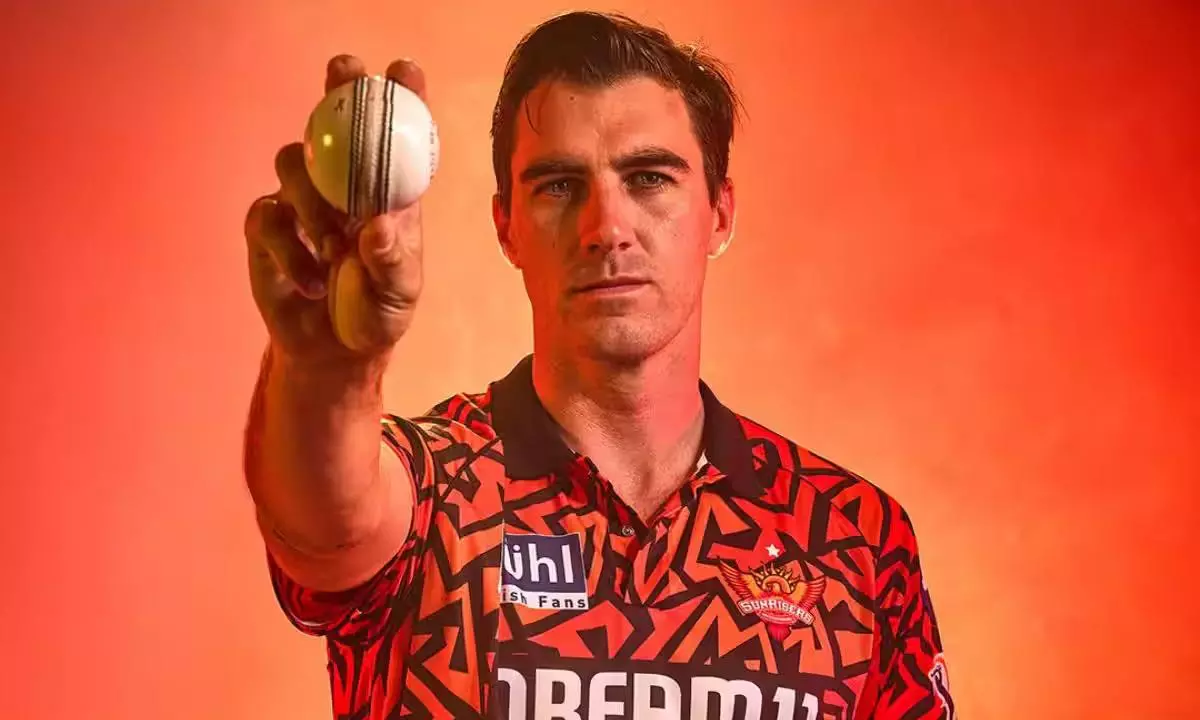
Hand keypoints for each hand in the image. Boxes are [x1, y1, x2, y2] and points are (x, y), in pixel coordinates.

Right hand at [244, 55, 427, 369]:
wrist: (332, 353)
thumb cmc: (376, 316)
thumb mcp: (398, 297)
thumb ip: (392, 263)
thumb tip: (378, 227)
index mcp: (388, 193)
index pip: (394, 136)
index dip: (400, 97)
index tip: (404, 70)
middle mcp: (345, 186)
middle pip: (333, 121)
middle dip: (338, 91)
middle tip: (342, 76)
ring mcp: (302, 202)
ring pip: (294, 162)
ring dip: (312, 202)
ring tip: (332, 251)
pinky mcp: (267, 228)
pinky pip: (265, 215)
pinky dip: (287, 250)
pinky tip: (309, 282)